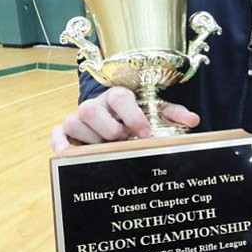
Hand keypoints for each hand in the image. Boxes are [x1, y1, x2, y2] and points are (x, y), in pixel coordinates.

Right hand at [51, 86, 199, 152]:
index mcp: (118, 97)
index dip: (132, 115)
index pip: (121, 97)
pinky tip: (67, 154)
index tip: (144, 132)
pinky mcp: (65, 131)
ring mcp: (79, 118)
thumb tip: (194, 120)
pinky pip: (57, 133)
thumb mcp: (155, 113)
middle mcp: (96, 105)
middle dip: (107, 127)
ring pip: (74, 122)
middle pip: (91, 109)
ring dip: (90, 139)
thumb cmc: (136, 116)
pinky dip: (60, 143)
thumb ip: (173, 115)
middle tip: (122, 140)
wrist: (113, 116)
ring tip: (106, 149)